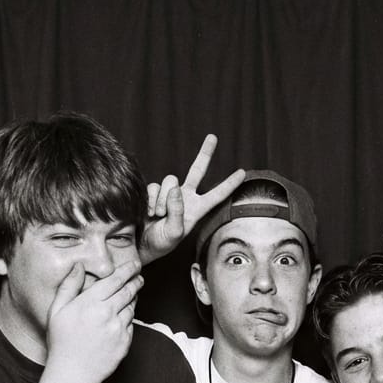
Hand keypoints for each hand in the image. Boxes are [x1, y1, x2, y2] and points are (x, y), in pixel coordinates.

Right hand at [46, 259, 141, 382]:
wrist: (73, 373)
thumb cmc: (62, 341)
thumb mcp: (57, 311)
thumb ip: (69, 286)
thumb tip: (78, 266)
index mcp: (91, 303)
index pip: (115, 280)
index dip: (128, 270)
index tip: (135, 264)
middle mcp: (108, 313)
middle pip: (128, 291)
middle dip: (136, 281)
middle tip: (139, 277)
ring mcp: (119, 329)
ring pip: (132, 307)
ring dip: (133, 299)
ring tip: (130, 295)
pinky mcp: (125, 342)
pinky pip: (130, 325)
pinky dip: (128, 319)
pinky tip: (121, 318)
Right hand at [140, 134, 245, 262]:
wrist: (140, 244)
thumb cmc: (161, 244)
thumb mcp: (174, 233)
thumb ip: (177, 212)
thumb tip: (176, 189)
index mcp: (197, 210)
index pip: (217, 195)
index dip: (229, 184)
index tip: (242, 173)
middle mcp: (185, 198)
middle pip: (197, 171)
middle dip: (205, 154)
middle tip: (213, 137)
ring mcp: (169, 194)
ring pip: (170, 180)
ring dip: (162, 200)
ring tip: (158, 217)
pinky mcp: (154, 192)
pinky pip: (154, 186)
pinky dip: (150, 199)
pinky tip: (148, 213)